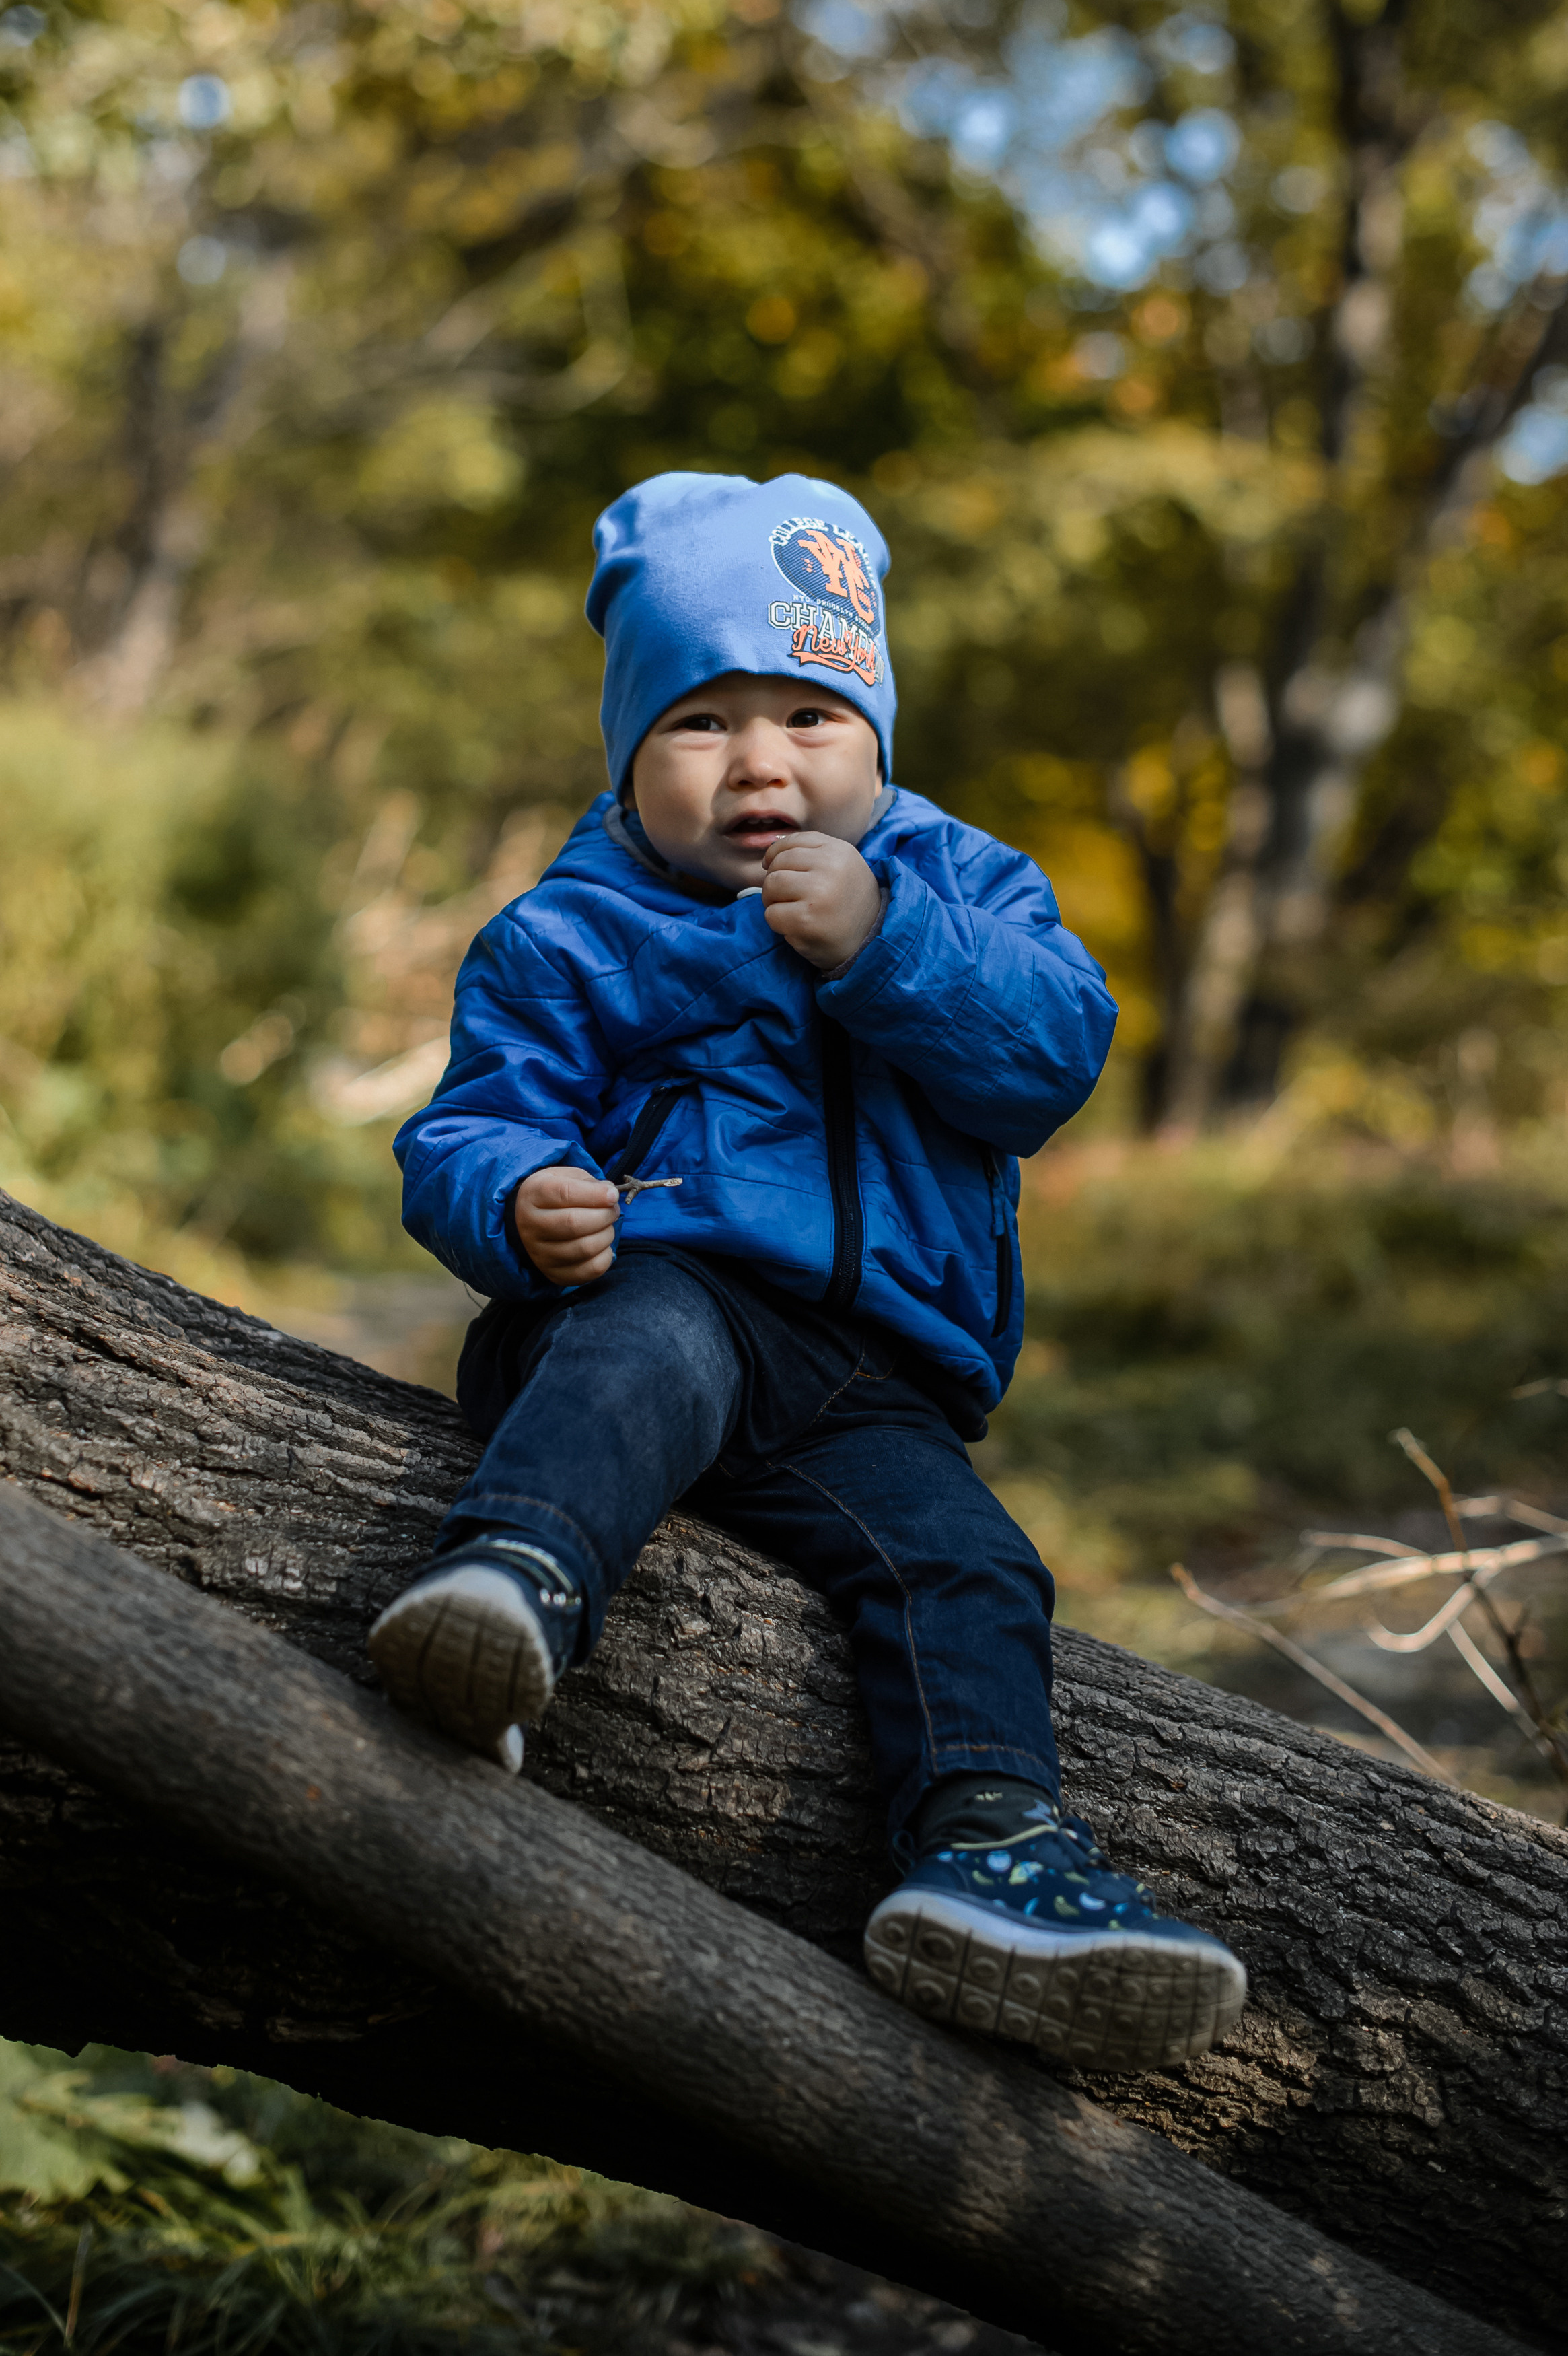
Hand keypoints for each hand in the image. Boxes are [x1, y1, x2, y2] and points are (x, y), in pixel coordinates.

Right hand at [512, 1166, 619, 1286]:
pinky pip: (591, 1269)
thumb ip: (588, 1183)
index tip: (613, 1195)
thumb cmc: (557, 1196)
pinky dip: (606, 1255)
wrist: (535, 1223)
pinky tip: (602, 1245)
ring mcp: (540, 1254)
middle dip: (604, 1215)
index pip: (565, 1193)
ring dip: (607, 1235)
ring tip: (607, 1226)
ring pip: (585, 1248)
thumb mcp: (567, 1177)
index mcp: (532, 1195)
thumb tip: (610, 1196)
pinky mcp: (554, 1274)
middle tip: (613, 1210)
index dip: (595, 1194)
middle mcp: (530, 1226)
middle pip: (574, 1223)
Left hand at [760, 834, 880, 969]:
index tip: (771, 866)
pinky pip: (771, 914)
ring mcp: (818, 893)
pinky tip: (795, 926)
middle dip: (774, 881)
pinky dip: (777, 922)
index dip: (775, 854)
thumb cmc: (850, 903)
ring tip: (790, 910)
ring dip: (773, 901)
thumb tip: (771, 851)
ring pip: (771, 886)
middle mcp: (830, 867)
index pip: (794, 841)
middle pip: (779, 864)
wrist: (871, 941)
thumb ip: (813, 854)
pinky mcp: (805, 920)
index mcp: (839, 851)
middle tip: (786, 897)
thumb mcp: (843, 866)